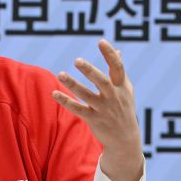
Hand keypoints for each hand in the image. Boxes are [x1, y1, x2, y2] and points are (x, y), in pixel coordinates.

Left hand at [52, 39, 142, 180]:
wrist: (125, 139)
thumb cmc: (123, 108)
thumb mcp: (126, 90)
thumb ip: (119, 71)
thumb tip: (118, 51)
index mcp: (122, 87)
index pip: (117, 68)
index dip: (110, 54)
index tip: (101, 41)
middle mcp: (113, 97)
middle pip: (101, 82)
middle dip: (89, 71)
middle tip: (77, 60)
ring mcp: (103, 109)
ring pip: (86, 95)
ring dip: (72, 85)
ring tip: (60, 74)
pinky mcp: (94, 120)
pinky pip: (78, 109)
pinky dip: (66, 102)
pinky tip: (54, 93)